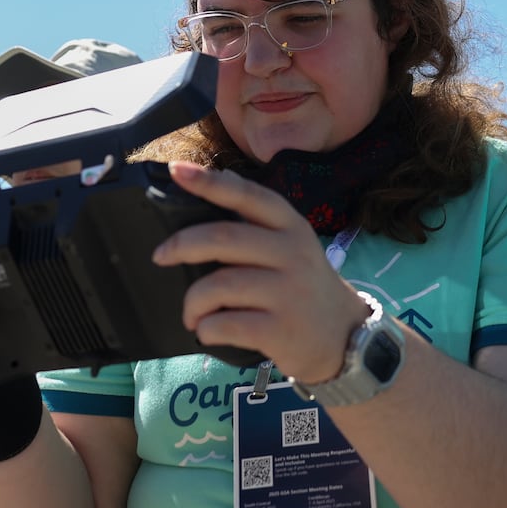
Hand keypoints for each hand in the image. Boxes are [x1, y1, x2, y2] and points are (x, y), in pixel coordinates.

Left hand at [152, 162, 369, 382]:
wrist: (345, 337)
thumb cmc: (304, 288)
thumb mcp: (292, 247)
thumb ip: (258, 219)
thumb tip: (220, 178)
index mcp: (292, 227)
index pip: (248, 196)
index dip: (210, 182)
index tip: (176, 170)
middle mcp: (293, 254)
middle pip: (224, 238)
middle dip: (182, 245)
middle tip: (161, 256)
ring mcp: (288, 292)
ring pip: (219, 285)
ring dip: (193, 301)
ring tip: (192, 314)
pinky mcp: (281, 329)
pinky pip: (225, 324)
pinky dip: (206, 329)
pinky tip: (208, 332)